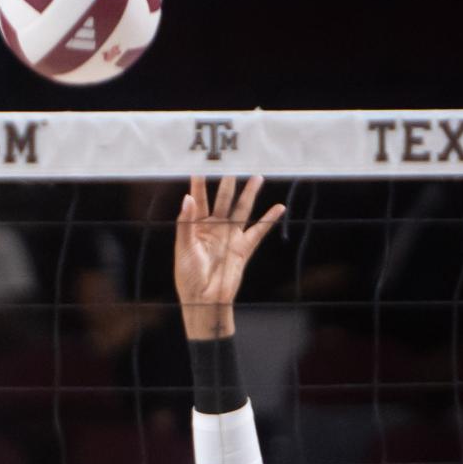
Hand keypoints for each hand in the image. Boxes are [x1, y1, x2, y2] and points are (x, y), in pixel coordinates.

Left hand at [174, 176, 284, 339]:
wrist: (203, 299)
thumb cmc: (188, 275)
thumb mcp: (183, 247)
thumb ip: (186, 222)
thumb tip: (188, 197)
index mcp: (196, 226)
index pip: (198, 200)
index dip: (199, 184)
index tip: (200, 166)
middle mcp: (215, 228)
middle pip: (223, 200)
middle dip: (228, 183)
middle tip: (232, 163)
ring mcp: (230, 237)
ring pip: (242, 210)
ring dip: (250, 194)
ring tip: (257, 177)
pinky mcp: (243, 248)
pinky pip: (258, 231)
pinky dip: (269, 219)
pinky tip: (279, 207)